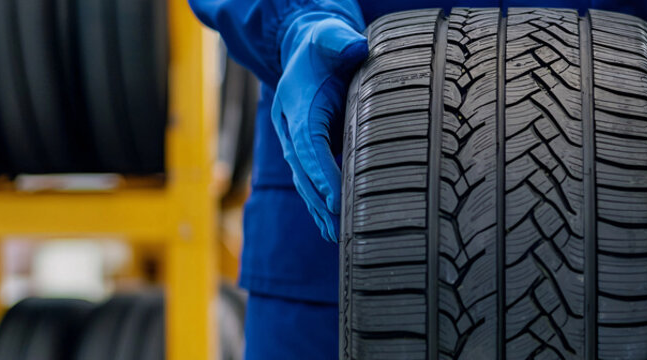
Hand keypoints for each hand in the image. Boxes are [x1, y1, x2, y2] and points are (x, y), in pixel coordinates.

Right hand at [271, 12, 367, 241]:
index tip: (336, 200)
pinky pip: (310, 181)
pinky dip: (319, 204)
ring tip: (337, 237)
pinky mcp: (305, 150)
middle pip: (303, 171)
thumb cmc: (323, 46)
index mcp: (296, 106)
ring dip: (319, 210)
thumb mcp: (330, 37)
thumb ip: (340, 41)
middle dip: (320, 201)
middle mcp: (290, 128)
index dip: (320, 173)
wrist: (304, 49)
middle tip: (341, 226)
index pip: (308, 145)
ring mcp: (294, 141)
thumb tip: (356, 48)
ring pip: (304, 182)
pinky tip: (332, 227)